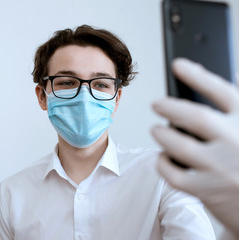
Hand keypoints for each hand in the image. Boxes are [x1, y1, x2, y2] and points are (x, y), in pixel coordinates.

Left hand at [151, 58, 238, 236]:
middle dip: (170, 107)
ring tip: (156, 130)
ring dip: (161, 134)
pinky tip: (163, 157)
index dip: (198, 76)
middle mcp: (236, 143)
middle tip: (156, 103)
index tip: (178, 64)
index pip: (222, 92)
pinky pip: (173, 173)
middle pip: (195, 117)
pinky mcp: (206, 190)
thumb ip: (231, 109)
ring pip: (179, 145)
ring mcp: (220, 169)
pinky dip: (162, 163)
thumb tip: (200, 76)